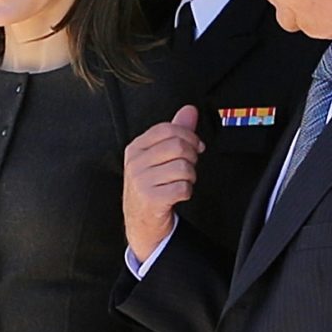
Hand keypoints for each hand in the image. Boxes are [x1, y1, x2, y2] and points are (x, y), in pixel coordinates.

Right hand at [123, 105, 202, 259]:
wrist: (141, 220)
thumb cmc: (151, 185)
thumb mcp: (158, 156)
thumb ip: (175, 132)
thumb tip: (189, 111)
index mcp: (136, 148)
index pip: (167, 129)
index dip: (189, 135)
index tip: (195, 146)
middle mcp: (136, 163)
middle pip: (178, 146)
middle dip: (192, 157)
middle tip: (188, 166)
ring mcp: (141, 181)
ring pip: (183, 168)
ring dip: (190, 177)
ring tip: (180, 181)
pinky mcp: (151, 199)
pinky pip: (183, 188)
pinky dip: (187, 192)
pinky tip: (177, 194)